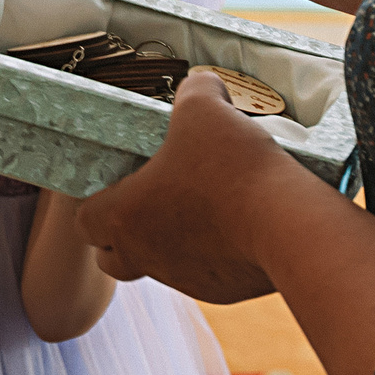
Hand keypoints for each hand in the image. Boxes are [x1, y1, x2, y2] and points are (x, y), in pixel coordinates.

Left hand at [79, 73, 290, 302]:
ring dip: (171, 241)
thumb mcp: (204, 107)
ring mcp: (182, 278)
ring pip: (160, 266)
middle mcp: (145, 254)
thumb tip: (201, 84)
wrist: (288, 226)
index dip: (98, 200)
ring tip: (206, 205)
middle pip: (112, 257)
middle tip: (155, 200)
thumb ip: (194, 90)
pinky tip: (239, 224)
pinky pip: (205, 274)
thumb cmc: (232, 166)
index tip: (122, 181)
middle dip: (124, 234)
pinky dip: (213, 254)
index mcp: (125, 215)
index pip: (85, 221)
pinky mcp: (220, 290)